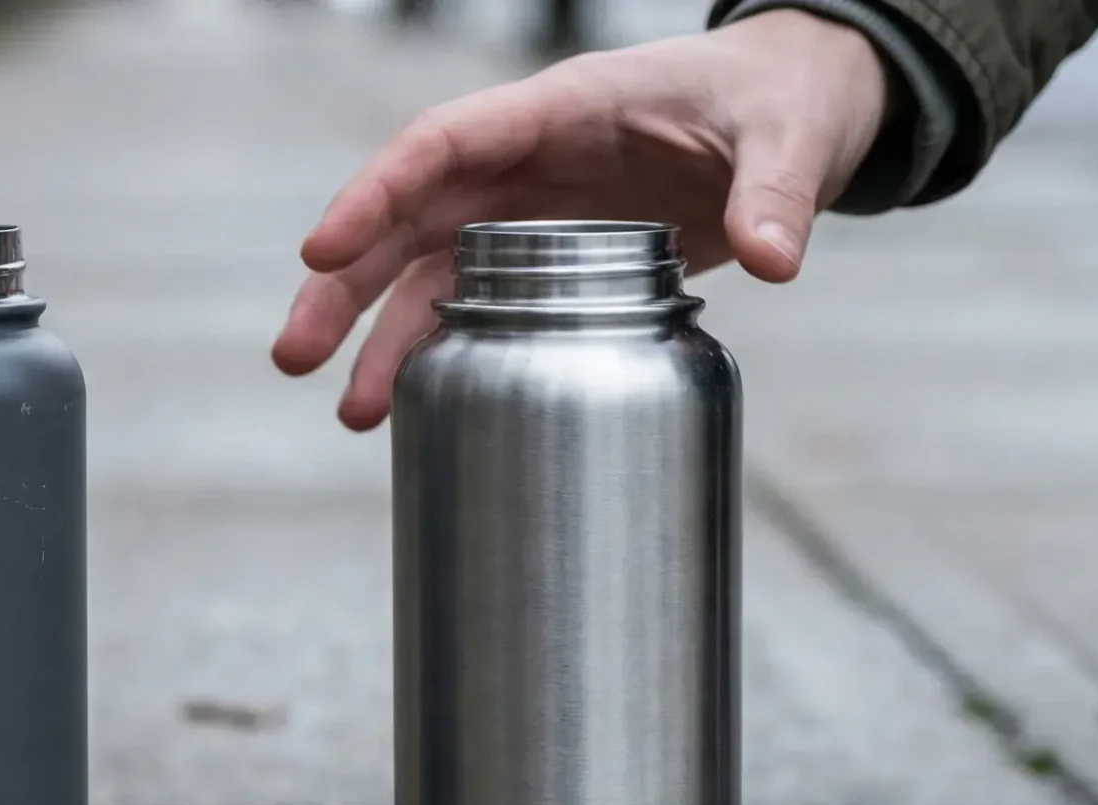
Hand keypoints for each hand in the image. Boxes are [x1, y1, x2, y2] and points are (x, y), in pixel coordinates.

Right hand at [272, 9, 889, 429]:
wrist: (802, 109)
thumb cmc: (782, 98)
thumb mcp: (789, 136)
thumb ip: (775, 192)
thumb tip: (774, 258)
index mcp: (560, 111)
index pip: (440, 145)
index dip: (374, 194)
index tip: (319, 251)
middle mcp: (527, 162)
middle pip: (409, 219)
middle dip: (345, 286)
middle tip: (295, 356)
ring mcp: (535, 213)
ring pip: (432, 272)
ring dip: (383, 337)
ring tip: (349, 412)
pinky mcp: (558, 259)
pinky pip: (480, 303)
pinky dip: (443, 351)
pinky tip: (415, 404)